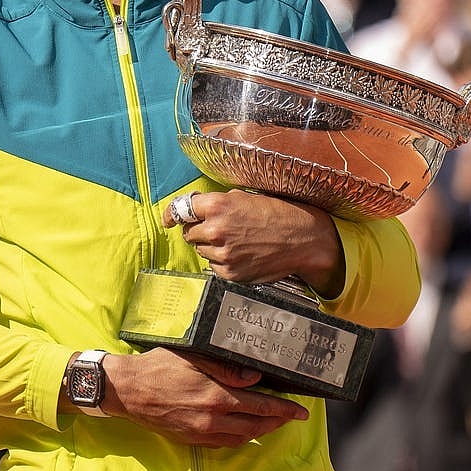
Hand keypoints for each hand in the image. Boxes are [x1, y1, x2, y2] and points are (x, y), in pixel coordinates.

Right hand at [99, 348, 307, 447]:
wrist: (129, 389)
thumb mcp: (194, 357)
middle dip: (278, 422)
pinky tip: (243, 431)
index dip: (283, 409)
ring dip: (260, 432)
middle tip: (293, 417)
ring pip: (241, 438)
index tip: (299, 411)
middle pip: (255, 426)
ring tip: (272, 423)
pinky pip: (223, 443)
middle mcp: (212, 419)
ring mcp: (201, 432)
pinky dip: (239, 438)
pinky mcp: (191, 438)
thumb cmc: (159, 366)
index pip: (259, 406)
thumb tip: (254, 377)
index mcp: (216, 396)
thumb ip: (226, 368)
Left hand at [162, 189, 344, 298]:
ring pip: (201, 250)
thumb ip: (217, 203)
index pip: (181, 209)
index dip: (171, 214)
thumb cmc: (277, 213)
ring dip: (211, 245)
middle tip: (220, 226)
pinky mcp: (230, 273)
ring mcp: (222, 254)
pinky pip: (214, 266)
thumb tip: (196, 209)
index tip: (167, 219)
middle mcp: (216, 230)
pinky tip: (241, 253)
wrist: (303, 239)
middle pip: (189, 232)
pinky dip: (222, 260)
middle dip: (200, 229)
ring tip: (236, 240)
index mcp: (218, 206)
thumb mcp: (245, 197)